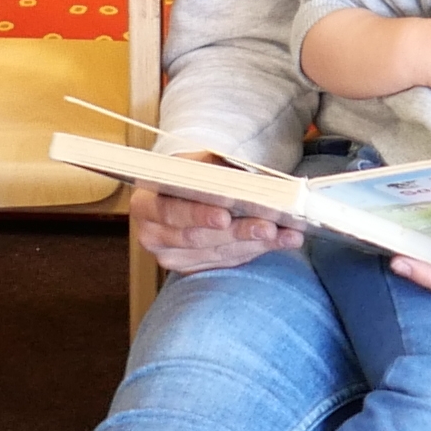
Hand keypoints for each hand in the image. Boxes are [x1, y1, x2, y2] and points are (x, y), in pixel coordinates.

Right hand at [136, 157, 300, 273]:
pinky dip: (256, 250)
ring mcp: (170, 257)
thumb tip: (246, 176)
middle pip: (197, 238)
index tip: (226, 213)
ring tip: (285, 233)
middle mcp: (152, 235)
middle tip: (268, 225)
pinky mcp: (191, 269)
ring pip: (217, 253)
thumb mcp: (196, 162)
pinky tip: (280, 241)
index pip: (171, 211)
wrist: (185, 192)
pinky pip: (226, 262)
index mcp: (145, 203)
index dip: (199, 213)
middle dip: (237, 231)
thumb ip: (214, 167)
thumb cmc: (191, 174)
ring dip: (255, 243)